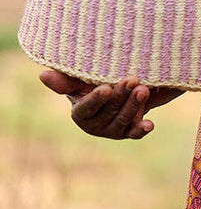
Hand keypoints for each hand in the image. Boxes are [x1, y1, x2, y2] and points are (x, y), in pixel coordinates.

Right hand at [39, 69, 182, 139]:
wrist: (117, 90)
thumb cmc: (93, 82)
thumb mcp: (79, 80)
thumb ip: (64, 81)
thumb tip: (43, 75)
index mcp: (80, 113)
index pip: (86, 109)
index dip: (95, 100)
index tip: (106, 88)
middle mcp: (95, 126)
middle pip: (108, 112)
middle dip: (121, 96)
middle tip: (132, 80)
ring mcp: (113, 130)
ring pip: (123, 120)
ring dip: (133, 106)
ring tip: (143, 90)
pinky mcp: (128, 132)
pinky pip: (135, 133)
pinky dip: (141, 129)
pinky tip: (149, 125)